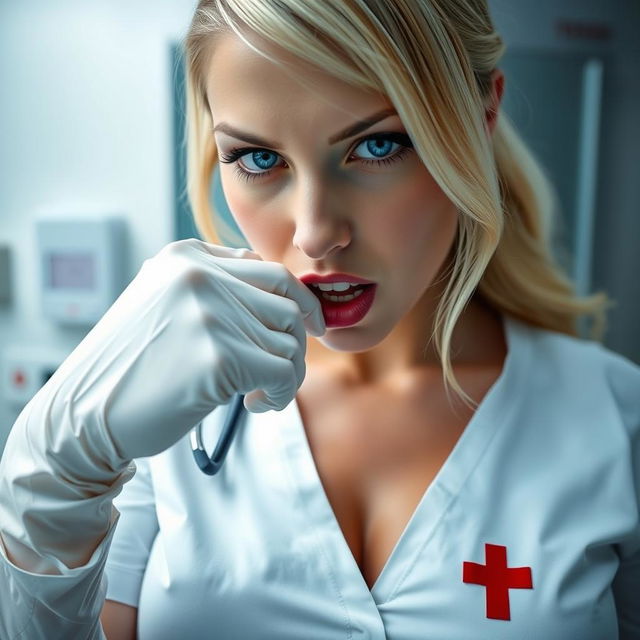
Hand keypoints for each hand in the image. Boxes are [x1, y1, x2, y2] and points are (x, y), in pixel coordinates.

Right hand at [46, 239, 325, 460]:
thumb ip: (216, 288)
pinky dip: (281, 394)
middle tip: (282, 373)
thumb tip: (282, 294)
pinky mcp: (218, 356)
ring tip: (258, 394)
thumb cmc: (131, 367)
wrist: (81, 416)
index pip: (269, 270)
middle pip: (288, 303)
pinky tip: (254, 406)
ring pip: (290, 341)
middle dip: (297, 342)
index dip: (299, 303)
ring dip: (286, 375)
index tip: (309, 329)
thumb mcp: (164, 304)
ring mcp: (209, 313)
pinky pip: (283, 373)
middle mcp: (200, 275)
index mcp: (187, 257)